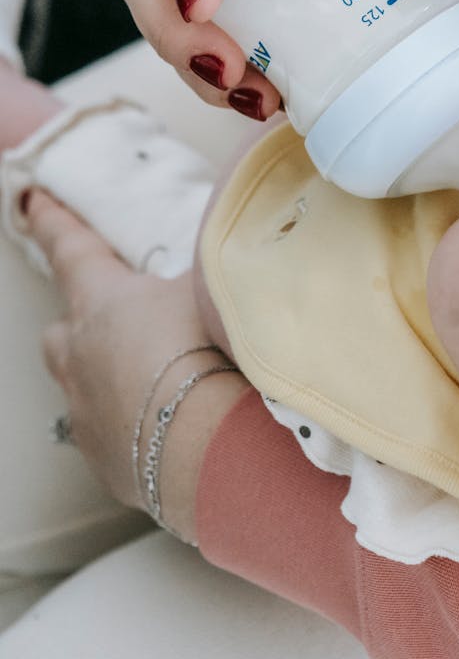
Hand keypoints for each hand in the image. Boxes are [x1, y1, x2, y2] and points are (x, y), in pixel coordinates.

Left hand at [31, 191, 246, 538]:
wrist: (210, 446)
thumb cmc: (210, 352)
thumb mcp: (214, 285)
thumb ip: (209, 263)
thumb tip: (225, 242)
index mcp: (103, 300)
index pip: (69, 247)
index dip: (53, 220)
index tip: (33, 198)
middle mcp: (81, 354)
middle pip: (62, 329)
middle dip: (81, 320)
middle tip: (118, 316)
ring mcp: (87, 411)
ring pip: (79, 384)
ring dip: (103, 374)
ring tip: (150, 375)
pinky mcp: (105, 460)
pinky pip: (110, 433)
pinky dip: (132, 424)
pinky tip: (172, 424)